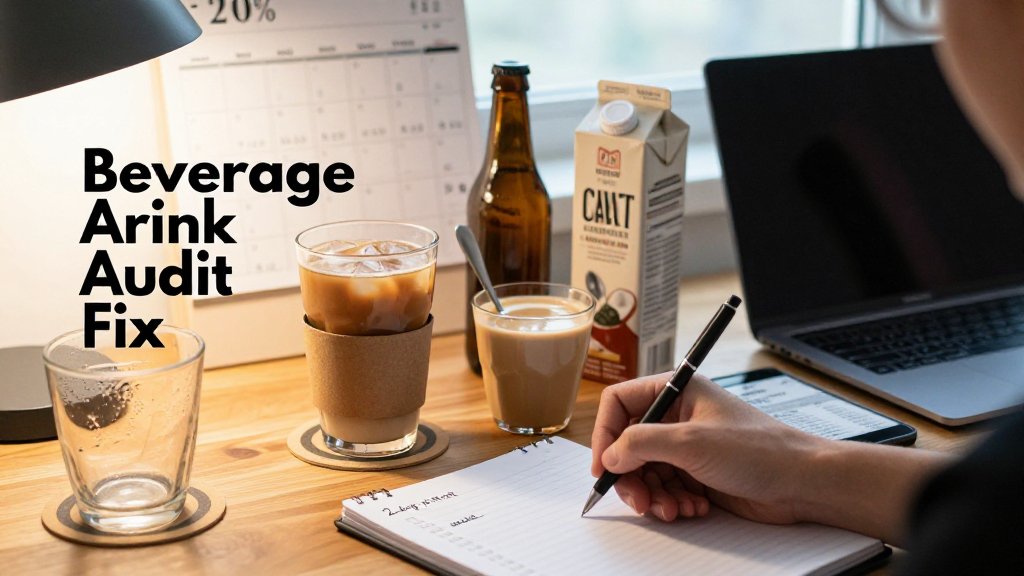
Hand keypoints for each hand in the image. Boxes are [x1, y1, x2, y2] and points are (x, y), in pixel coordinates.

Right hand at [591, 372, 826, 524]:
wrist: (802, 482)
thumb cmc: (759, 449)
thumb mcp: (691, 442)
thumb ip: (642, 443)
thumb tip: (611, 454)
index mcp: (676, 390)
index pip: (620, 403)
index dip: (606, 433)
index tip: (604, 466)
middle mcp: (678, 415)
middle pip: (628, 444)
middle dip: (631, 476)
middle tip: (640, 499)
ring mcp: (687, 446)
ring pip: (645, 471)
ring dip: (653, 495)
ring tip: (673, 508)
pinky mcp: (697, 473)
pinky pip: (666, 488)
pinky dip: (672, 502)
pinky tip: (693, 508)